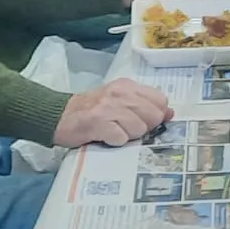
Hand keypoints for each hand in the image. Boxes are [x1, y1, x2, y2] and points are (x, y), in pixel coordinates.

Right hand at [53, 78, 172, 147]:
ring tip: (113, 131)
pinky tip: (105, 136)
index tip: (144, 121)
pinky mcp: (98, 123)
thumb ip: (144, 105)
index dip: (156, 115)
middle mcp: (120, 93)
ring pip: (139, 129)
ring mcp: (108, 107)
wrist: (59, 116)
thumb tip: (170, 114)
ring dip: (128, 136)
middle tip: (125, 128)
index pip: (160, 100)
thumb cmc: (92, 110)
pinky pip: (121, 138)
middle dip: (144, 127)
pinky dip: (115, 142)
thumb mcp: (120, 101)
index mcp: (128, 86)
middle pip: (153, 116)